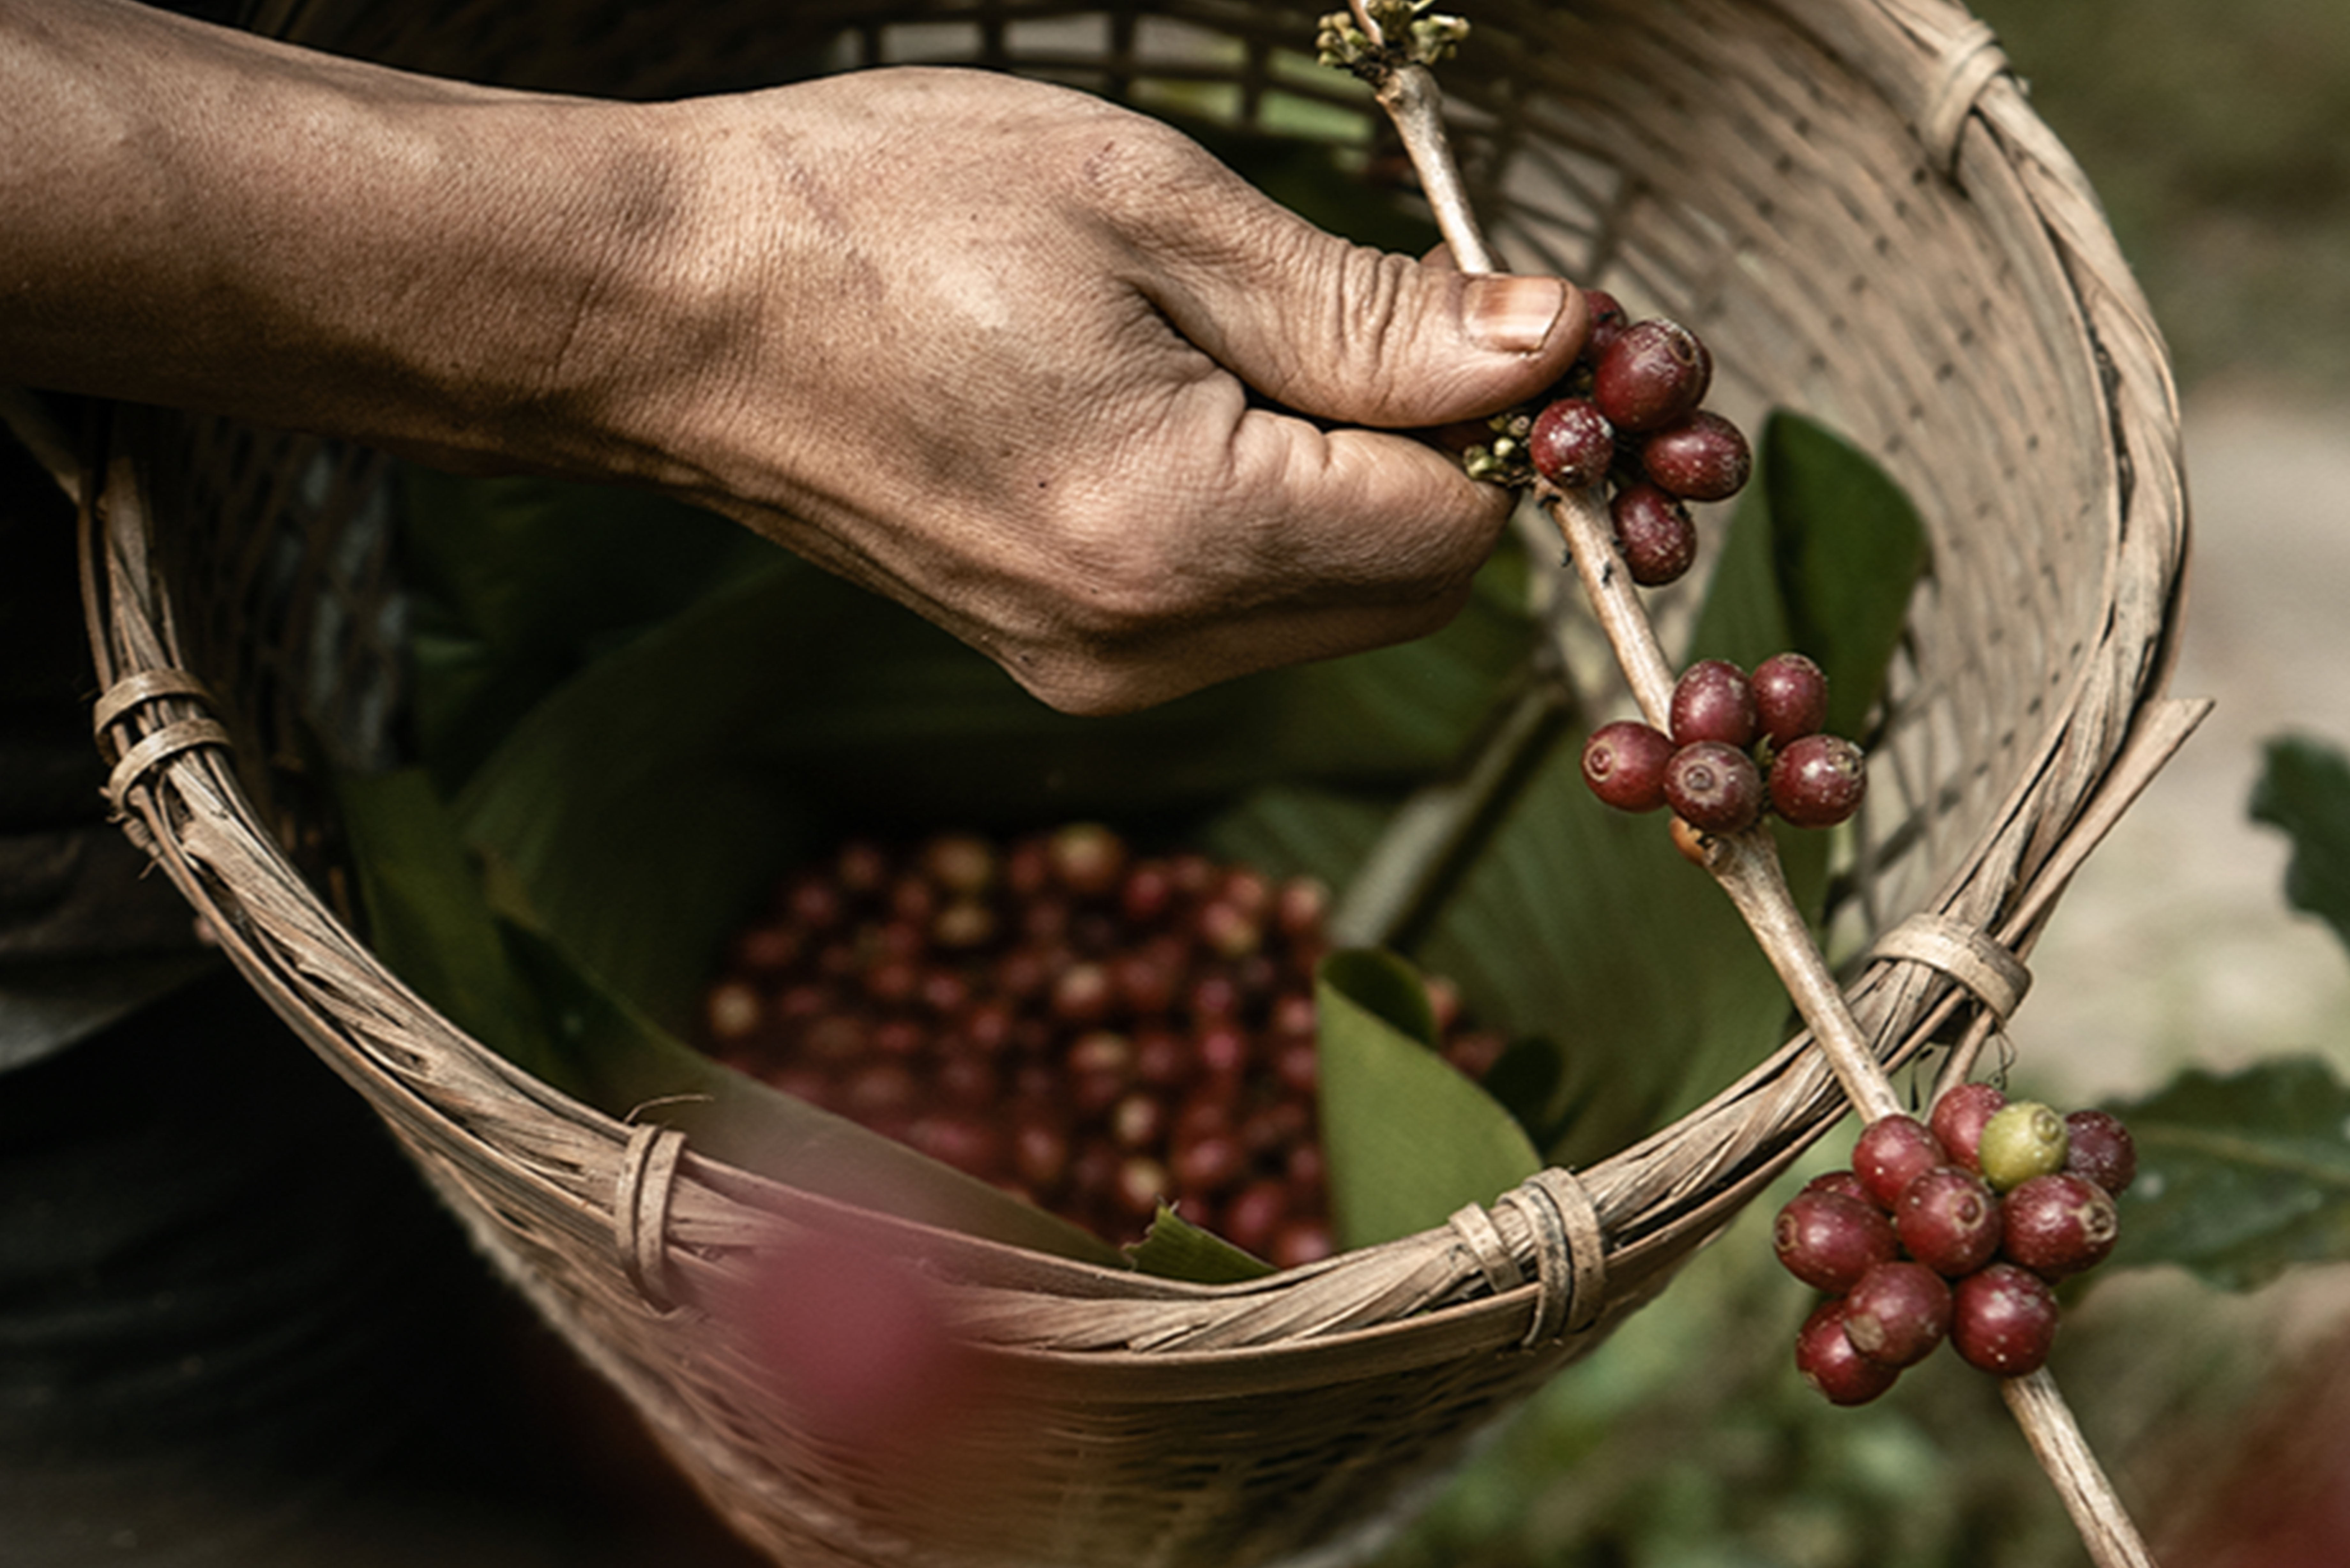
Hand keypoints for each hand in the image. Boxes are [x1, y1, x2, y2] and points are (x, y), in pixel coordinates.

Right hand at [4, 8, 1584, 712]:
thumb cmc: (879, 219)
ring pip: (1329, 608)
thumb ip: (1364, 311)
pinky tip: (1205, 410)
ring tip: (1277, 346)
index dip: (1523, 423)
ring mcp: (1092, 669)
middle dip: (1450, 461)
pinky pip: (1236, 613)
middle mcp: (1143, 646)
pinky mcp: (1055, 657)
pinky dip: (1270, 522)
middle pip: (1409, 590)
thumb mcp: (1148, 207)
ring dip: (1358, 490)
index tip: (1520, 320)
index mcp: (1176, 533)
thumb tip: (1543, 348)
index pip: (1456, 529)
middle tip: (1420, 317)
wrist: (669, 309)